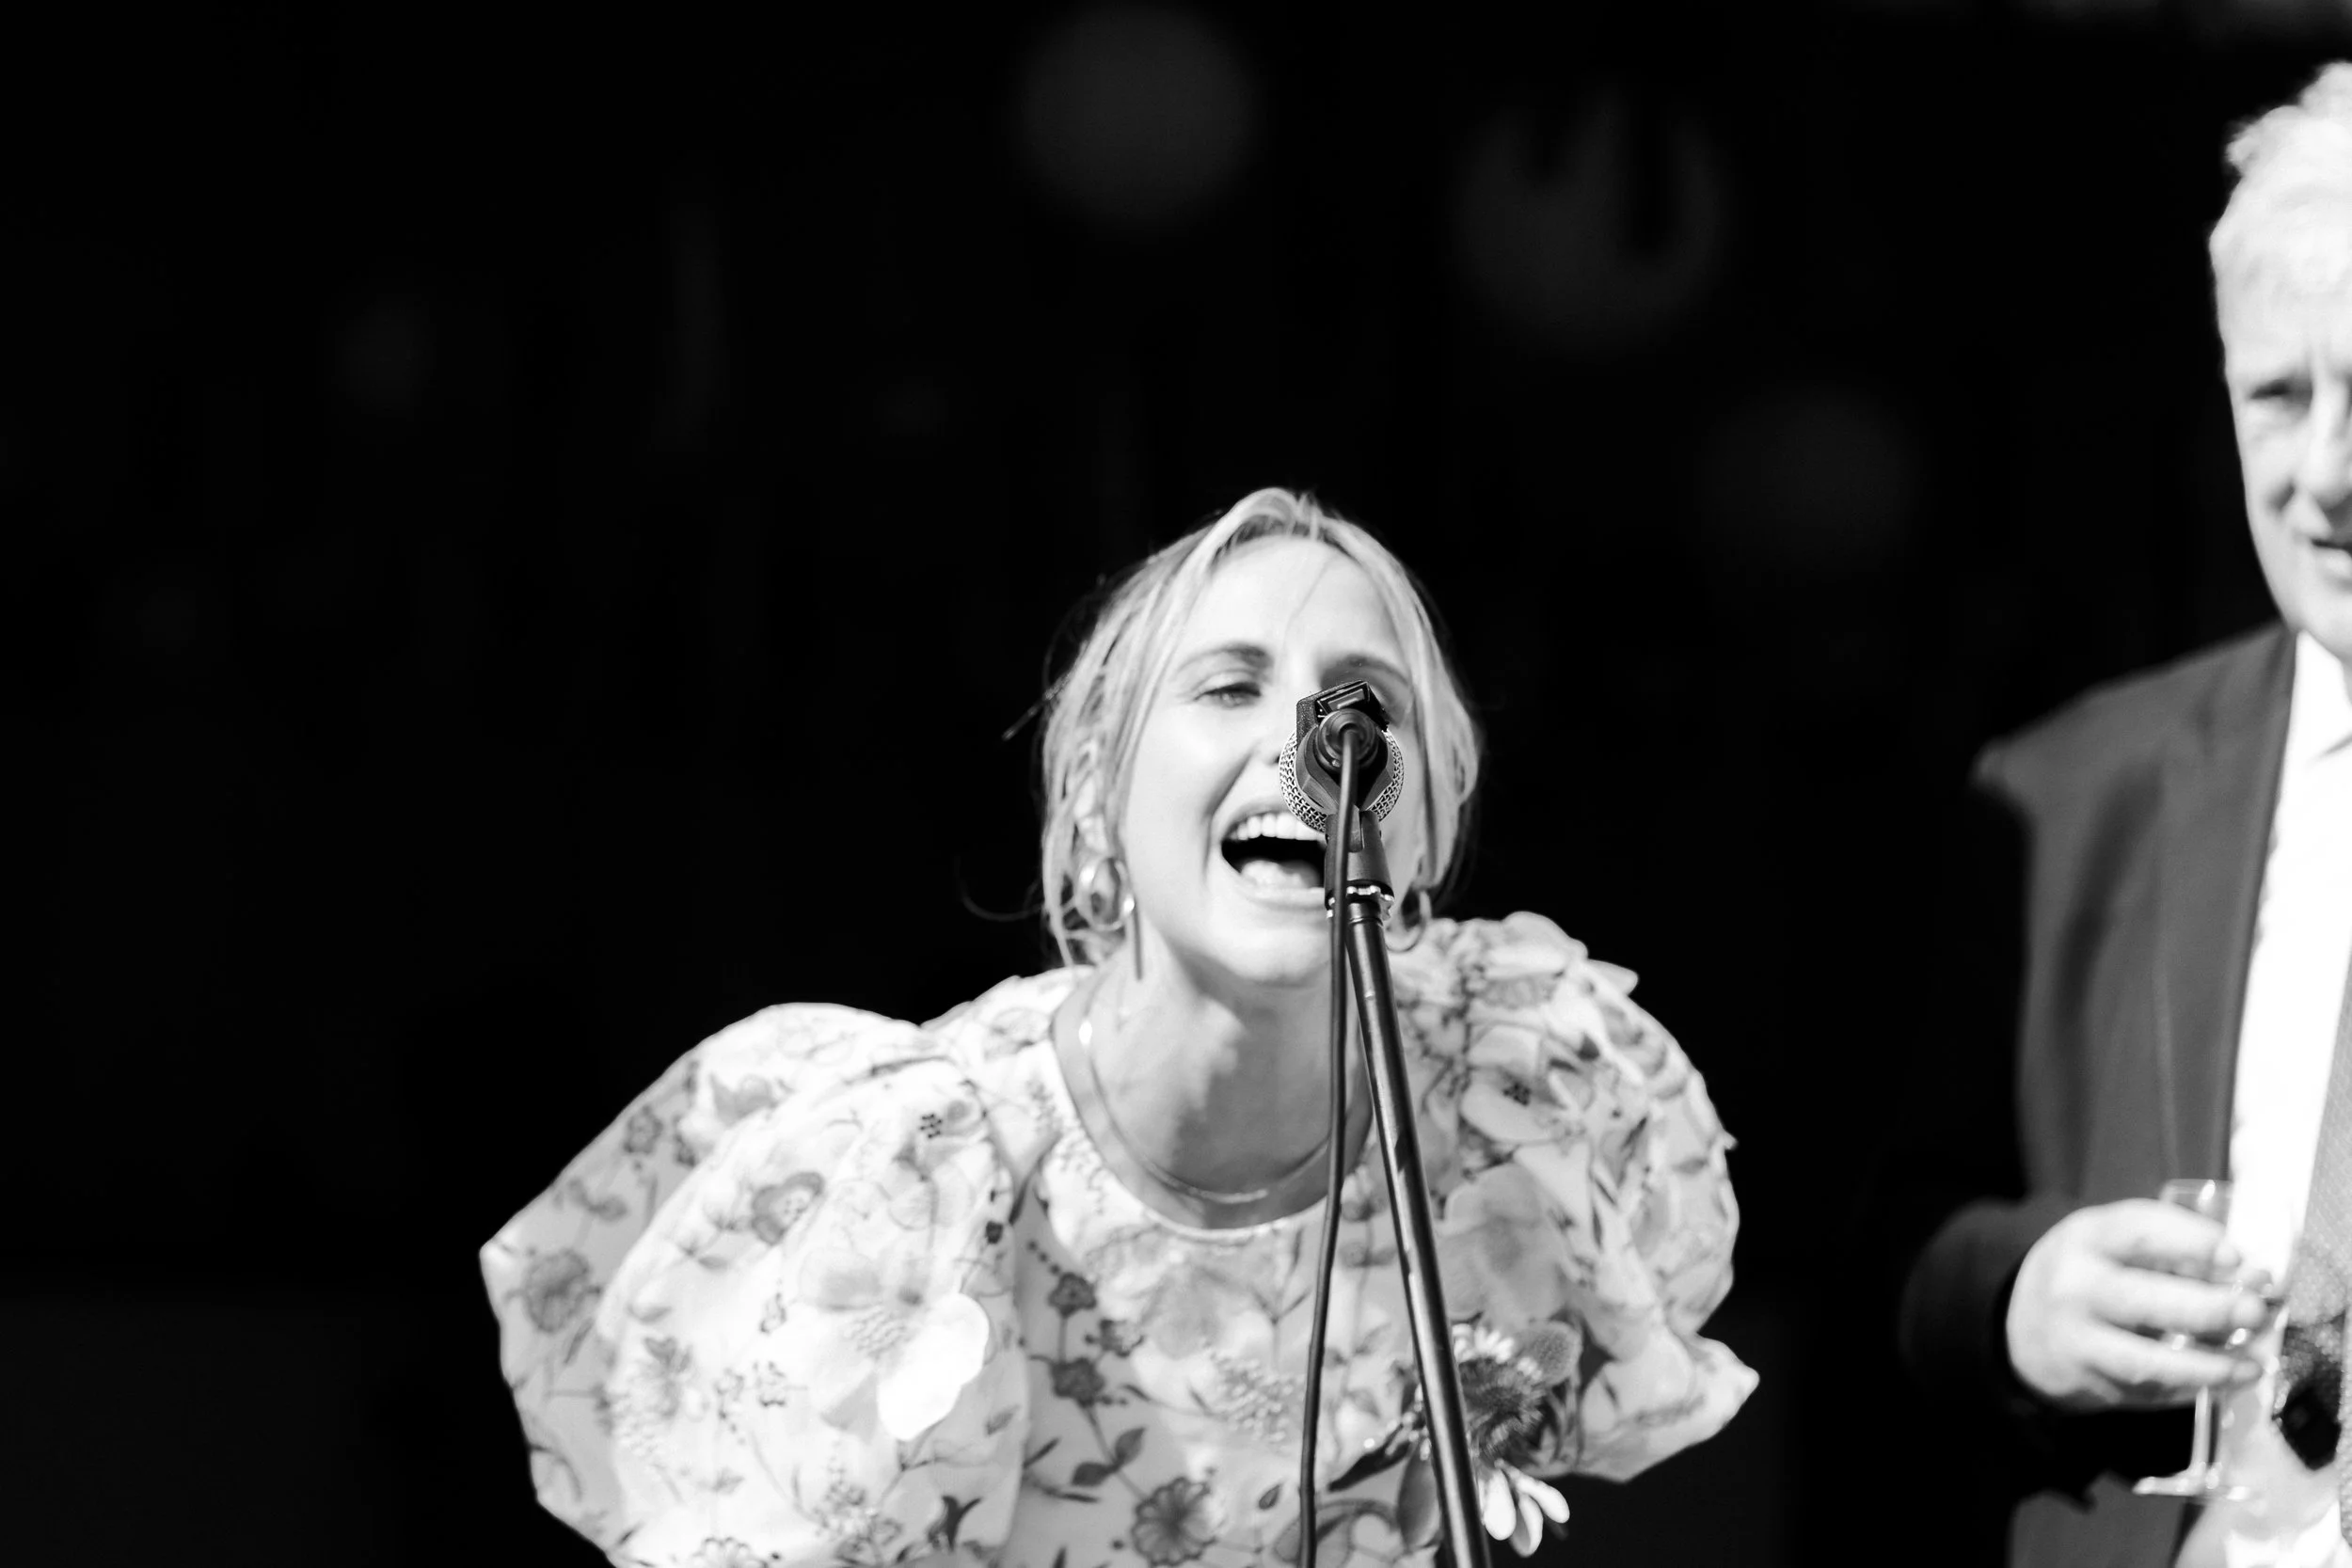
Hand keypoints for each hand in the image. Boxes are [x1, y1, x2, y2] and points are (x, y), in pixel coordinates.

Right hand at [2005, 1200, 2279, 1410]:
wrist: (2022, 1326)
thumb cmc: (2090, 1275)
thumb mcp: (2116, 1245)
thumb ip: (2178, 1254)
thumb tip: (2254, 1279)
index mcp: (2086, 1239)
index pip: (2136, 1232)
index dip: (2190, 1242)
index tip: (2236, 1255)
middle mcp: (2074, 1287)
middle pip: (2140, 1300)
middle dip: (2206, 1308)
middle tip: (2254, 1310)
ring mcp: (2077, 1341)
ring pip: (2144, 1361)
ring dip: (2206, 1366)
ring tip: (2251, 1366)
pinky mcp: (2087, 1383)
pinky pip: (2147, 1391)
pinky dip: (2191, 1388)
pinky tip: (2223, 1380)